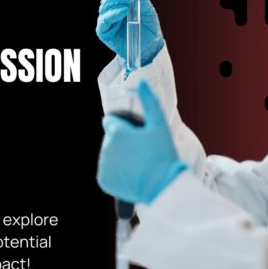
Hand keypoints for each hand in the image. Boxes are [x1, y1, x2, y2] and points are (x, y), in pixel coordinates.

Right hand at [96, 0, 164, 68]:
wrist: (149, 48)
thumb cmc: (148, 29)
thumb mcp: (148, 10)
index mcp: (119, 1)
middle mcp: (111, 8)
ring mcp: (106, 19)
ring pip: (104, 5)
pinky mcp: (104, 31)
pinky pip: (105, 19)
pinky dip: (113, 13)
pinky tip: (123, 11)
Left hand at [97, 80, 187, 203]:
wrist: (163, 186)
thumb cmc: (163, 155)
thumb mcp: (159, 124)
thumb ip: (149, 101)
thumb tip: (141, 82)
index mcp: (116, 132)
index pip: (111, 122)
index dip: (125, 127)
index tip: (138, 136)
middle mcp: (106, 148)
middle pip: (111, 139)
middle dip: (123, 142)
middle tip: (142, 152)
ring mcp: (104, 165)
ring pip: (110, 155)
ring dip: (120, 157)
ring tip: (139, 164)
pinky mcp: (103, 180)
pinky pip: (108, 172)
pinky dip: (117, 173)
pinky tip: (132, 174)